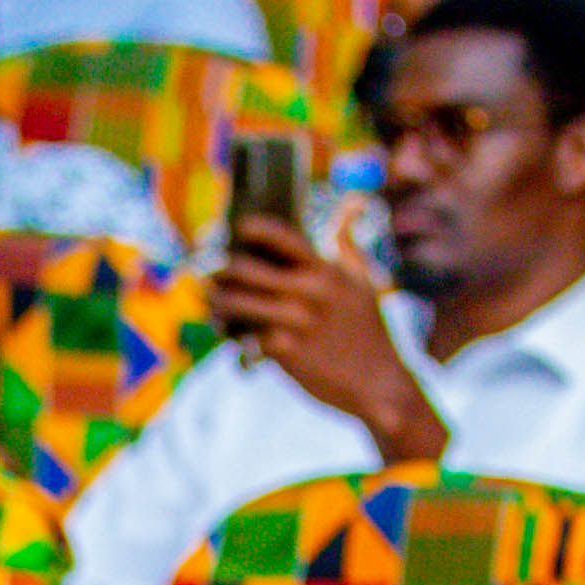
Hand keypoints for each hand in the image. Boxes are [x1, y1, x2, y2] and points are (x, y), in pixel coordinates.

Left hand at [207, 213, 440, 454]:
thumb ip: (348, 243)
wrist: (378, 382)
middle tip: (207, 268)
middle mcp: (309, 292)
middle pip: (247, 269)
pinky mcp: (286, 352)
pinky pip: (245, 336)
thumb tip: (352, 203)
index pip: (284, 238)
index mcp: (326, 271)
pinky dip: (231, 332)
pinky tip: (224, 330)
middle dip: (221, 267)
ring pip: (238, 303)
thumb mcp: (364, 281)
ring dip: (217, 300)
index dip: (256, 228)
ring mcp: (296, 322)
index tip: (238, 226)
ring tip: (207, 297)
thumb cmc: (368, 329)